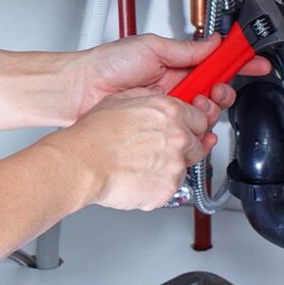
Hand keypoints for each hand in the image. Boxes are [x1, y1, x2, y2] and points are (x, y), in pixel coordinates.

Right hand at [44, 88, 218, 210]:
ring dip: (169, 168)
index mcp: (169, 112)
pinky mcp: (168, 189)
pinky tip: (138, 177)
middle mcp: (178, 136)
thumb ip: (147, 97)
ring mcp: (175, 164)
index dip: (192, 125)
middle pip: (198, 144)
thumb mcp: (119, 100)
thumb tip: (155, 96)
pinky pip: (170, 188)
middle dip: (183, 148)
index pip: (201, 118)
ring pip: (185, 168)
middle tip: (157, 150)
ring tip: (141, 165)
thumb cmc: (93, 135)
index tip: (185, 130)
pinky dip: (157, 186)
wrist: (82, 164)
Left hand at [66, 33, 270, 122]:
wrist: (81, 91)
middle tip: (214, 92)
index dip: (237, 63)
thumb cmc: (107, 65)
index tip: (255, 62)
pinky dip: (197, 132)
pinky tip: (194, 129)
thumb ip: (186, 49)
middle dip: (223, 92)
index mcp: (176, 64)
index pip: (215, 63)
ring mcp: (168, 108)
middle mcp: (175, 87)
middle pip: (216, 92)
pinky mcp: (160, 127)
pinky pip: (187, 132)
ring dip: (208, 111)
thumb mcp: (152, 47)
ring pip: (205, 114)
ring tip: (195, 106)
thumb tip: (214, 42)